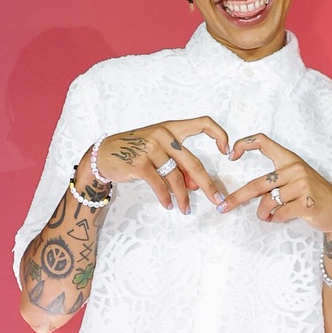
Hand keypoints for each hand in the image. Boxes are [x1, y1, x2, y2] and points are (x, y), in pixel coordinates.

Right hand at [87, 118, 229, 214]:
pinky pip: (159, 185)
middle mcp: (163, 135)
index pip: (202, 123)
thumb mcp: (159, 154)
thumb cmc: (135, 152)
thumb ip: (178, 166)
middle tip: (217, 199)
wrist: (104, 154)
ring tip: (186, 209)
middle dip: (207, 184)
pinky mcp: (140, 163)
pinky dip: (166, 197)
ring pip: (176, 177)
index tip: (227, 151)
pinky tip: (169, 204)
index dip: (219, 134)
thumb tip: (196, 185)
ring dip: (183, 197)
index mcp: (171, 128)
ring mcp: (151, 148)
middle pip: (193, 162)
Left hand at [220, 133, 331, 244]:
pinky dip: (276, 219)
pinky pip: (279, 213)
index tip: (231, 154)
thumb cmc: (314, 196)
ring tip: (268, 216)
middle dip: (237, 198)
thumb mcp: (296, 180)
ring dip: (264, 214)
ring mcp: (301, 185)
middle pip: (257, 184)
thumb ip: (274, 181)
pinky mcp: (305, 203)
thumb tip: (246, 192)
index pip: (264, 142)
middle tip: (223, 207)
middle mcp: (295, 169)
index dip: (245, 144)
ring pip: (267, 202)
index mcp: (290, 159)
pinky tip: (282, 217)